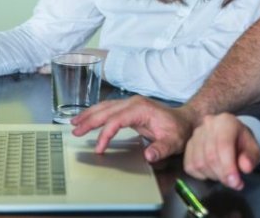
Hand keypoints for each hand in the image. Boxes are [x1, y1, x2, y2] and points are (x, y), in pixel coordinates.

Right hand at [70, 95, 194, 162]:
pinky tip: (88, 118)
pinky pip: (109, 109)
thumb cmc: (178, 130)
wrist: (185, 120)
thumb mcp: (172, 142)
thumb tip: (149, 156)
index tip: (99, 148)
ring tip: (75, 124)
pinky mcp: (129, 108)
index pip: (116, 120)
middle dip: (89, 120)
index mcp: (141, 109)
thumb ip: (160, 149)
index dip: (105, 134)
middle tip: (75, 131)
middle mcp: (133, 103)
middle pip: (106, 110)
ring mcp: (131, 103)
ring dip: (89, 115)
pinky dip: (96, 113)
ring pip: (105, 107)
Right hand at [183, 113, 259, 189]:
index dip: (229, 167)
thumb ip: (251, 158)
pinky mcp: (188, 145)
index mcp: (226, 121)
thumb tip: (245, 167)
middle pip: (210, 156)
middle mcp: (208, 124)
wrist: (232, 136)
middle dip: (222, 175)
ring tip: (224, 174)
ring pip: (199, 163)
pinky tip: (212, 171)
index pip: (224, 145)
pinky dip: (201, 175)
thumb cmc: (243, 143)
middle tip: (233, 183)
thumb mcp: (254, 149)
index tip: (235, 183)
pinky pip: (190, 166)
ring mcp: (195, 134)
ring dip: (213, 175)